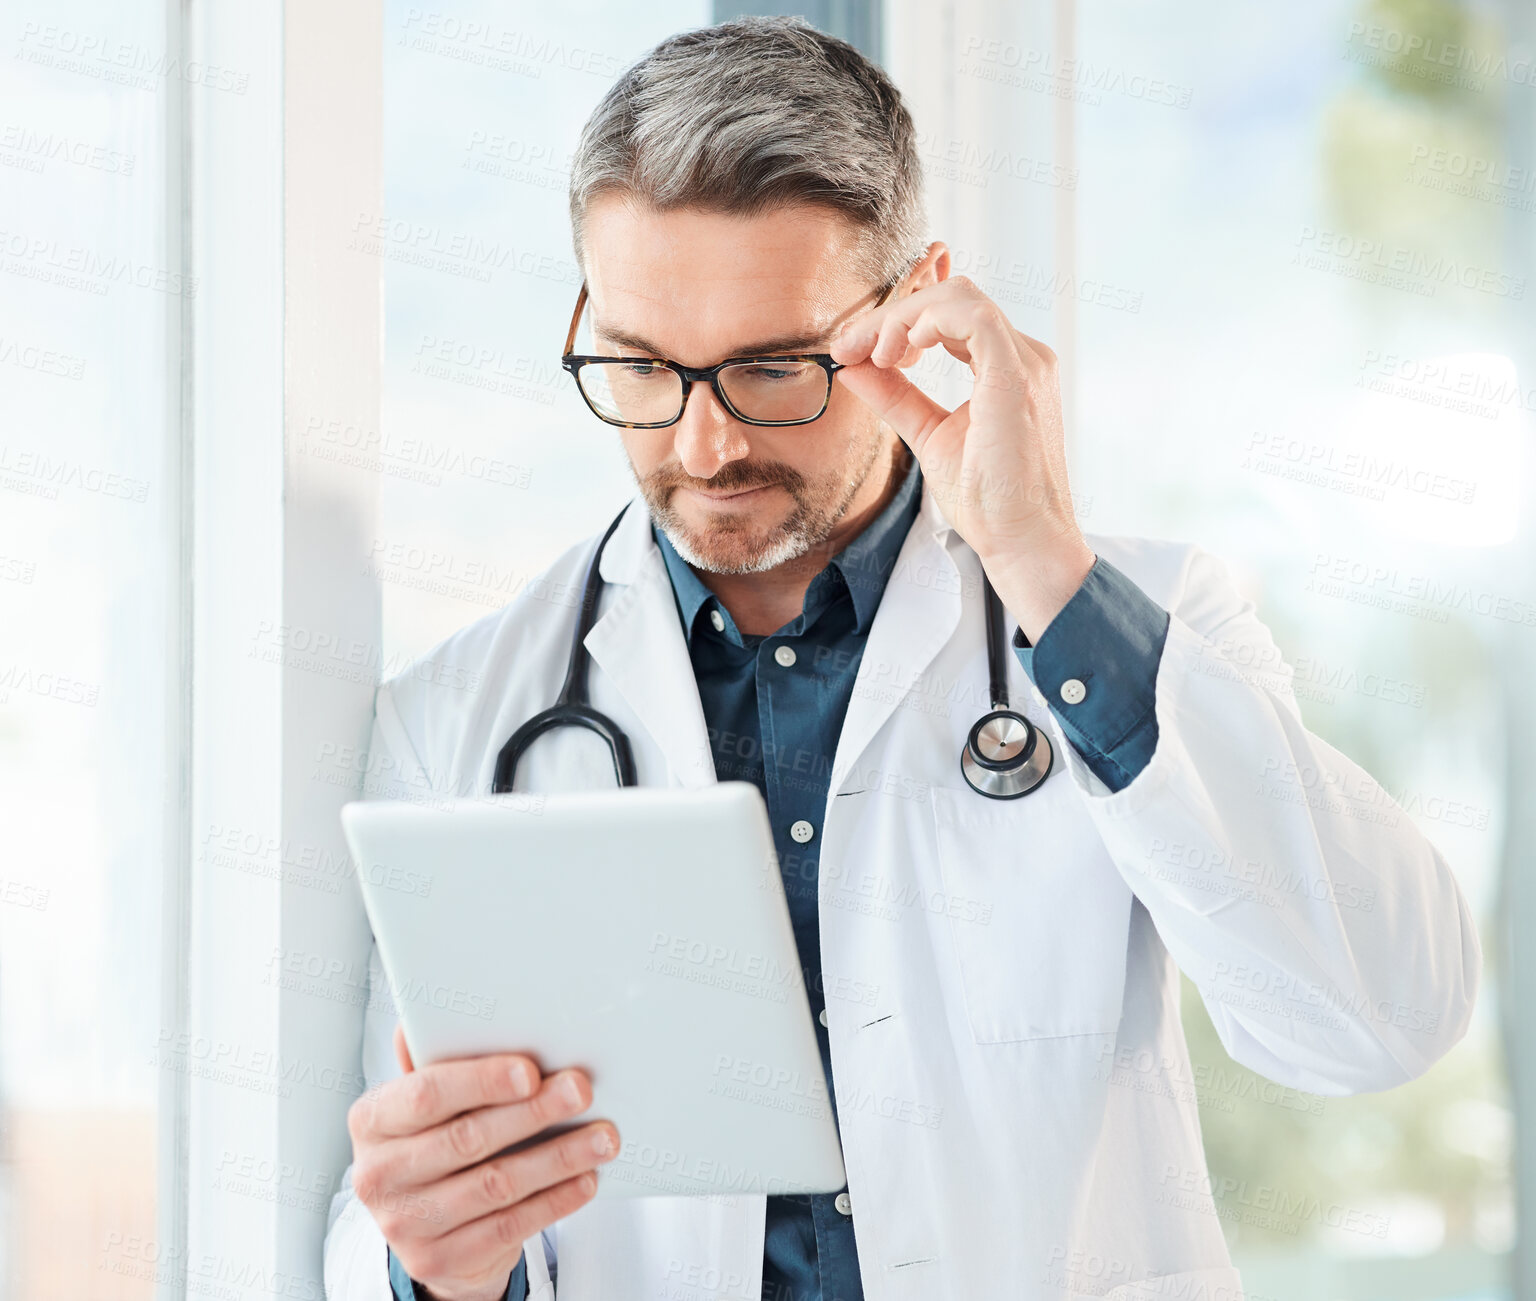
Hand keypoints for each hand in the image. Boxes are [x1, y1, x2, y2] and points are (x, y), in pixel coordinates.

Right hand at [347, 1024, 617, 1300]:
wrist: (428, 1228)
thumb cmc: (436, 1141)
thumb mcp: (426, 1104)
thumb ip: (435, 1062)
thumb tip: (438, 1014)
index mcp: (372, 1121)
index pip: (426, 1094)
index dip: (481, 1081)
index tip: (531, 1070)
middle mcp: (378, 1176)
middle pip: (468, 1139)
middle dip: (534, 1112)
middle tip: (581, 1090)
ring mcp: (406, 1225)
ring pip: (496, 1184)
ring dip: (558, 1157)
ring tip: (602, 1137)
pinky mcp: (439, 1260)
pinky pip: (509, 1226)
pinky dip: (554, 1200)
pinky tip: (585, 1179)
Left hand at [830, 274, 1094, 641]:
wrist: (1022, 541)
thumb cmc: (989, 501)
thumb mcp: (929, 435)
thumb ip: (895, 397)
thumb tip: (853, 368)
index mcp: (1008, 367)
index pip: (952, 315)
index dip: (899, 322)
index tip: (856, 350)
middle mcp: (1023, 356)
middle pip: (951, 298)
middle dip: (891, 315)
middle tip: (850, 347)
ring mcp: (1025, 363)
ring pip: (957, 297)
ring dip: (902, 316)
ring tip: (874, 353)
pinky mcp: (1016, 377)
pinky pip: (971, 315)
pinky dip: (925, 322)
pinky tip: (897, 352)